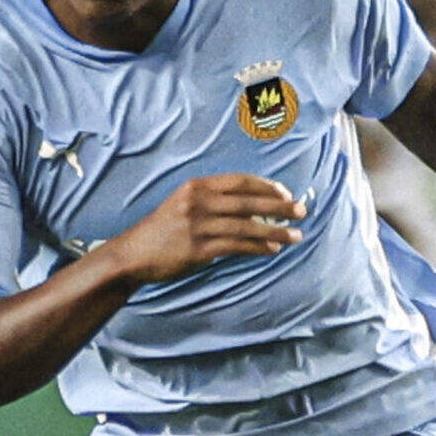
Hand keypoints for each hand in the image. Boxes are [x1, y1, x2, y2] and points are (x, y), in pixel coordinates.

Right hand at [101, 174, 304, 285]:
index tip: (287, 194)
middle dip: (279, 207)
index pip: (239, 181)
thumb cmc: (162, 230)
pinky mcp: (197, 249)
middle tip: (302, 212)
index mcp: (196, 186)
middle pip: (248, 201)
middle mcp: (198, 202)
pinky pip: (235, 246)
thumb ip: (213, 202)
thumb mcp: (183, 205)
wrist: (133, 254)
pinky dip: (257, 247)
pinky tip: (272, 249)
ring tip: (296, 236)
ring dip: (275, 231)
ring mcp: (197, 226)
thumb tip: (251, 208)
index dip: (266, 186)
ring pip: (246, 226)